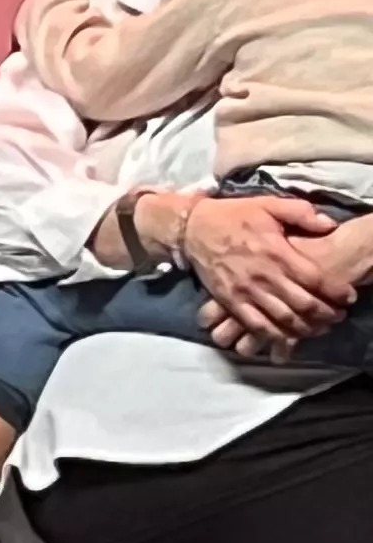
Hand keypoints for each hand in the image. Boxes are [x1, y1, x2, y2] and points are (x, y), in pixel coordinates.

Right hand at [184, 191, 350, 347]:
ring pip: (282, 319)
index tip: (349, 297)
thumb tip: (329, 224)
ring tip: (319, 328)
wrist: (192, 229)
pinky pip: (255, 325)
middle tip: (338, 316)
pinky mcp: (229, 302)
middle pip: (303, 304)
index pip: (315, 279)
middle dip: (326, 314)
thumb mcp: (269, 204)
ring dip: (305, 328)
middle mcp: (263, 276)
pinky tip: (287, 338)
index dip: (337, 291)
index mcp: (276, 252)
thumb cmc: (233, 216)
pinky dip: (274, 336)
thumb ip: (301, 213)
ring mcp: (245, 292)